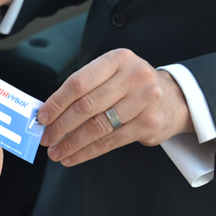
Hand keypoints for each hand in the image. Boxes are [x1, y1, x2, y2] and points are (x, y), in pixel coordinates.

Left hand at [38, 48, 193, 165]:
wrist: (173, 97)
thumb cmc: (131, 84)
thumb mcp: (111, 73)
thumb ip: (84, 88)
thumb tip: (50, 111)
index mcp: (117, 59)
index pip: (79, 82)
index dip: (57, 102)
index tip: (43, 117)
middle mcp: (133, 77)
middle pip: (87, 106)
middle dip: (61, 125)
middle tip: (46, 137)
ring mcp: (144, 101)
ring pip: (98, 126)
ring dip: (72, 142)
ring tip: (56, 151)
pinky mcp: (149, 124)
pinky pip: (111, 141)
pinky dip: (88, 151)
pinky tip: (74, 156)